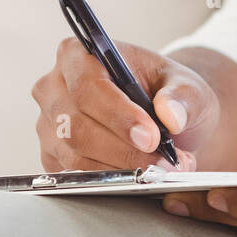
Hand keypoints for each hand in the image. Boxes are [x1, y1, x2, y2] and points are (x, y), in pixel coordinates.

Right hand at [31, 38, 218, 171]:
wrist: (162, 119)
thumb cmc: (166, 93)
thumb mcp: (187, 86)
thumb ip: (182, 96)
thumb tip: (171, 115)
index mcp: (78, 54)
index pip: (88, 87)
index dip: (118, 115)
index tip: (151, 137)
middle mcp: (54, 87)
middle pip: (76, 126)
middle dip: (124, 151)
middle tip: (165, 163)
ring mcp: (49, 124)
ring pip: (75, 156)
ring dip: (121, 170)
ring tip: (162, 171)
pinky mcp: (52, 155)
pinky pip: (74, 176)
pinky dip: (110, 182)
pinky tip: (139, 178)